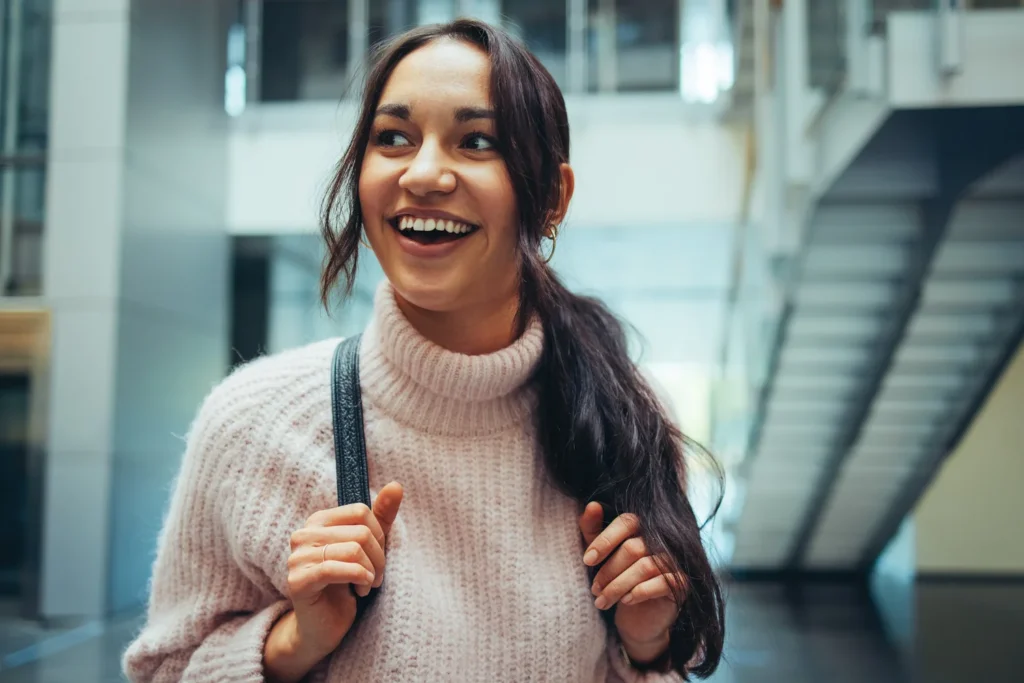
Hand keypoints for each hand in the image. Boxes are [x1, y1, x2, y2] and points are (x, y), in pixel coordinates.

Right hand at [284, 482, 402, 658]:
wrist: (324, 626)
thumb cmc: (347, 583)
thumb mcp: (368, 547)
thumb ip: (381, 516)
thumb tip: (397, 485)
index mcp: (318, 521)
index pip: (361, 511)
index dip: (379, 535)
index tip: (378, 557)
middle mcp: (303, 534)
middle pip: (360, 532)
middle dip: (378, 557)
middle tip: (375, 576)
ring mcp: (297, 557)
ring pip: (353, 550)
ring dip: (370, 571)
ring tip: (367, 584)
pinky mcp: (298, 580)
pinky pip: (337, 569)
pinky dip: (359, 578)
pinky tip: (360, 589)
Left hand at [579, 502, 684, 650]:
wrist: (638, 617)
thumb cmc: (617, 578)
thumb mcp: (600, 554)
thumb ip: (593, 530)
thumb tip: (592, 505)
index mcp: (643, 527)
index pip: (627, 522)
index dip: (605, 540)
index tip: (587, 560)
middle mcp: (662, 540)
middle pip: (633, 548)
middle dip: (609, 570)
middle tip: (594, 588)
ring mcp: (674, 560)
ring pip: (645, 567)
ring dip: (618, 586)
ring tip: (602, 600)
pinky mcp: (681, 582)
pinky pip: (663, 583)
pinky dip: (640, 592)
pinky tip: (626, 601)